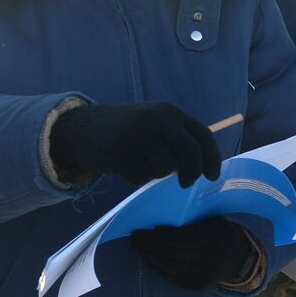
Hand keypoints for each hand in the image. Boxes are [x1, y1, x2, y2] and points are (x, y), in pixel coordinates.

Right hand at [50, 102, 221, 187]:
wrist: (83, 128)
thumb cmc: (127, 131)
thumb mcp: (155, 124)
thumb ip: (177, 139)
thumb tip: (201, 167)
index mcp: (170, 113)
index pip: (203, 135)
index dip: (212, 158)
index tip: (212, 176)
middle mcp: (158, 120)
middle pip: (191, 154)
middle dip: (192, 173)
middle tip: (186, 183)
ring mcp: (140, 135)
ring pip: (166, 168)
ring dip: (156, 173)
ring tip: (140, 162)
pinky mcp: (121, 152)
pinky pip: (141, 177)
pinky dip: (135, 177)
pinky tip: (123, 165)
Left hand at [131, 217, 254, 289]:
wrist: (236, 258)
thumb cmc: (217, 233)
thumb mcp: (211, 221)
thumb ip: (192, 220)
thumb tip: (160, 214)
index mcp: (216, 237)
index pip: (186, 238)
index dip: (166, 235)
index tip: (150, 229)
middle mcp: (211, 258)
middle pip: (176, 253)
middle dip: (152, 245)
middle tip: (135, 237)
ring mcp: (204, 275)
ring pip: (171, 266)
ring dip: (151, 256)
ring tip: (138, 247)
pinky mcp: (196, 285)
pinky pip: (172, 276)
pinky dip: (156, 267)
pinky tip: (147, 257)